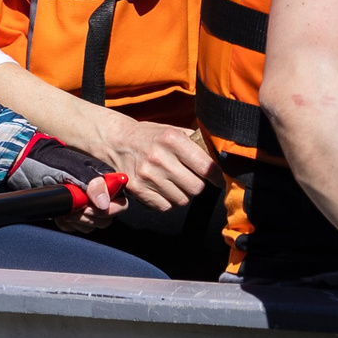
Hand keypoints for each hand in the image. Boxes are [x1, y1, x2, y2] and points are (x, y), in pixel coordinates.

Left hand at [8, 137, 124, 229]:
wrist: (25, 164)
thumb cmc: (49, 161)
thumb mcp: (72, 170)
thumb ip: (92, 184)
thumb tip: (105, 203)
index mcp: (103, 179)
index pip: (119, 202)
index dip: (109, 210)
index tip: (90, 207)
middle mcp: (97, 193)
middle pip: (107, 218)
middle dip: (89, 217)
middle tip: (75, 209)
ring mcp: (84, 204)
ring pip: (92, 225)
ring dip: (78, 222)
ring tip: (65, 210)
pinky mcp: (71, 213)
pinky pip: (76, 228)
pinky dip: (68, 225)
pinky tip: (60, 214)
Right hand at [83, 110, 213, 211]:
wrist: (117, 141)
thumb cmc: (151, 137)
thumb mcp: (173, 131)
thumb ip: (195, 143)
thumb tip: (220, 159)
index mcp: (172, 139)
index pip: (206, 167)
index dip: (216, 177)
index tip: (218, 180)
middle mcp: (159, 158)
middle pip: (195, 188)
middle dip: (197, 185)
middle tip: (191, 178)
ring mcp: (147, 175)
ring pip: (182, 199)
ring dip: (182, 194)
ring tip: (175, 182)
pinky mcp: (138, 190)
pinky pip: (165, 207)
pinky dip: (168, 201)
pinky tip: (163, 189)